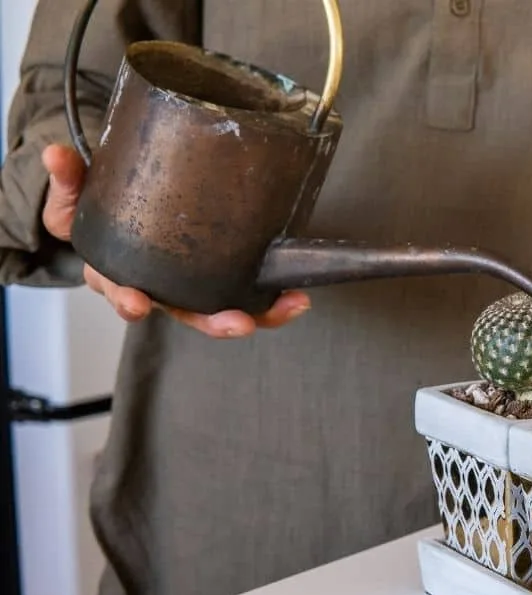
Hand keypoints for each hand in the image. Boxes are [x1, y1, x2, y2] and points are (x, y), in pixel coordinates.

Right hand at [40, 143, 310, 337]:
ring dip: (260, 314)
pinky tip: (298, 294)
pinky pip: (247, 293)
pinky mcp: (220, 276)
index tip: (138, 303)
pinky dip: (273, 298)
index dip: (129, 301)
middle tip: (237, 324)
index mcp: (118, 274)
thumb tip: (55, 155)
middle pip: (185, 313)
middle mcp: (159, 288)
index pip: (122, 293)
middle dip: (213, 322)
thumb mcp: (72, 196)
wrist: (119, 204)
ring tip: (290, 306)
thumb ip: (67, 179)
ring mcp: (192, 286)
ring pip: (224, 310)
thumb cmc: (96, 209)